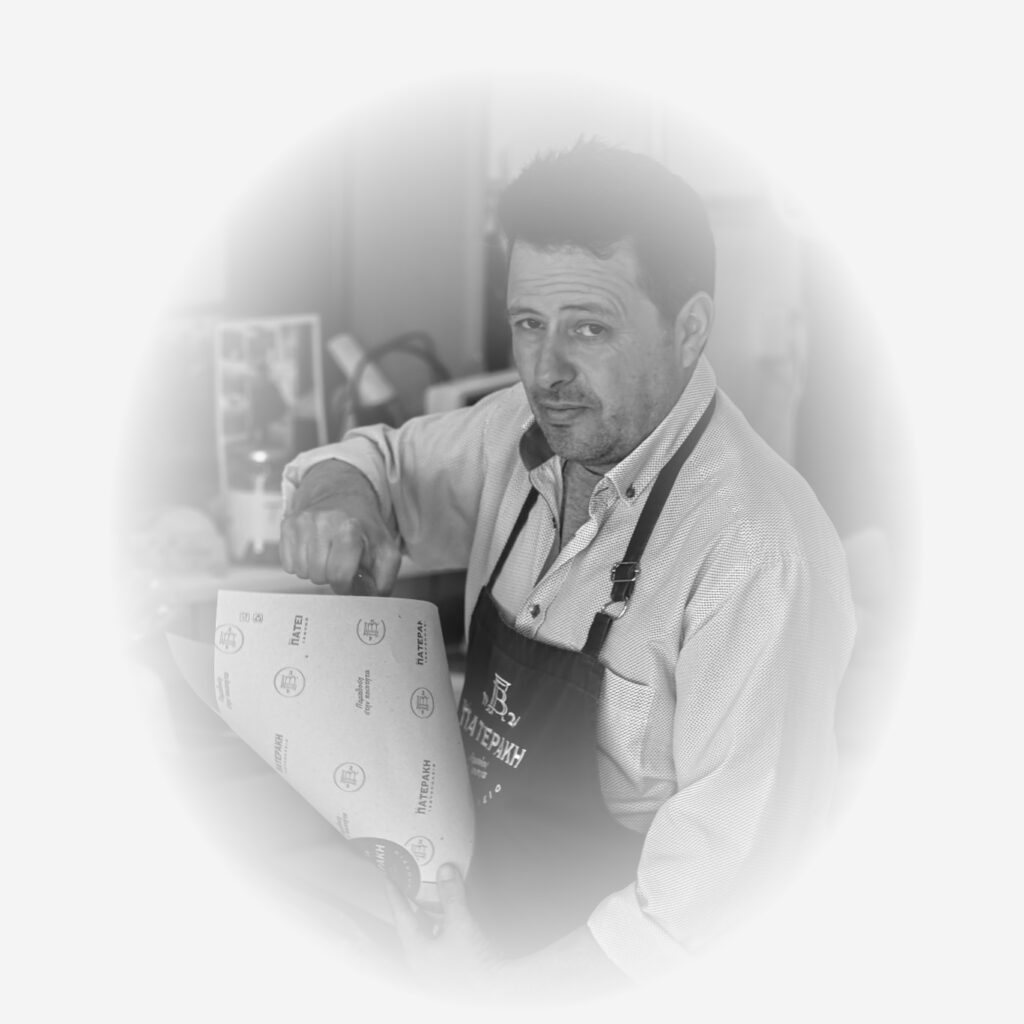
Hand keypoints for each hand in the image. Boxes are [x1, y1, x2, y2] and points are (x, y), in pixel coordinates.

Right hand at [280, 460, 400, 593]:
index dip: (345, 585)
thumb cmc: (364, 528)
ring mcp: (302, 522)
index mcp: (349, 527)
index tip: (350, 579)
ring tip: (327, 554)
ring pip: (302, 572)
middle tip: (339, 562)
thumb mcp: (385, 550)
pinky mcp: (287, 524)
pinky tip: (314, 550)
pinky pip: (288, 564)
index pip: (339, 574)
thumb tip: (371, 601)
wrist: (342, 494)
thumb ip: (384, 580)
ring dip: (315, 570)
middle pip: (319, 576)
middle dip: (330, 576)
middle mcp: (323, 521)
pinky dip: (301, 564)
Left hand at [385, 863, 504, 993]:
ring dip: (431, 917)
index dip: (395, 895)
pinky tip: (454, 922)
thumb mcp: (460, 923)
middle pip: (413, 926)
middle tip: (414, 886)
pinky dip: (443, 929)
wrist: (496, 989)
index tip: (390, 880)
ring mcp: (434, 969)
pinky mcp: (449, 972)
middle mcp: (422, 962)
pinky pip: (440, 944)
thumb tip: (445, 873)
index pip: (401, 916)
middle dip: (414, 905)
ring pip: (427, 936)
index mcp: (417, 951)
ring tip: (436, 900)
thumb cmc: (474, 967)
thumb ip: (452, 895)